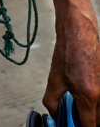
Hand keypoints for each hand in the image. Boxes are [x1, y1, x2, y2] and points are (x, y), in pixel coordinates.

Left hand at [43, 6, 99, 126]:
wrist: (79, 31)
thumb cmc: (68, 51)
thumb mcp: (54, 78)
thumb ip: (52, 101)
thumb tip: (54, 113)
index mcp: (89, 97)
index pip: (90, 126)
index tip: (72, 124)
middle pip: (97, 119)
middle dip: (85, 120)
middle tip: (71, 114)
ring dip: (90, 110)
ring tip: (75, 100)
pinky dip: (93, 99)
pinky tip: (81, 89)